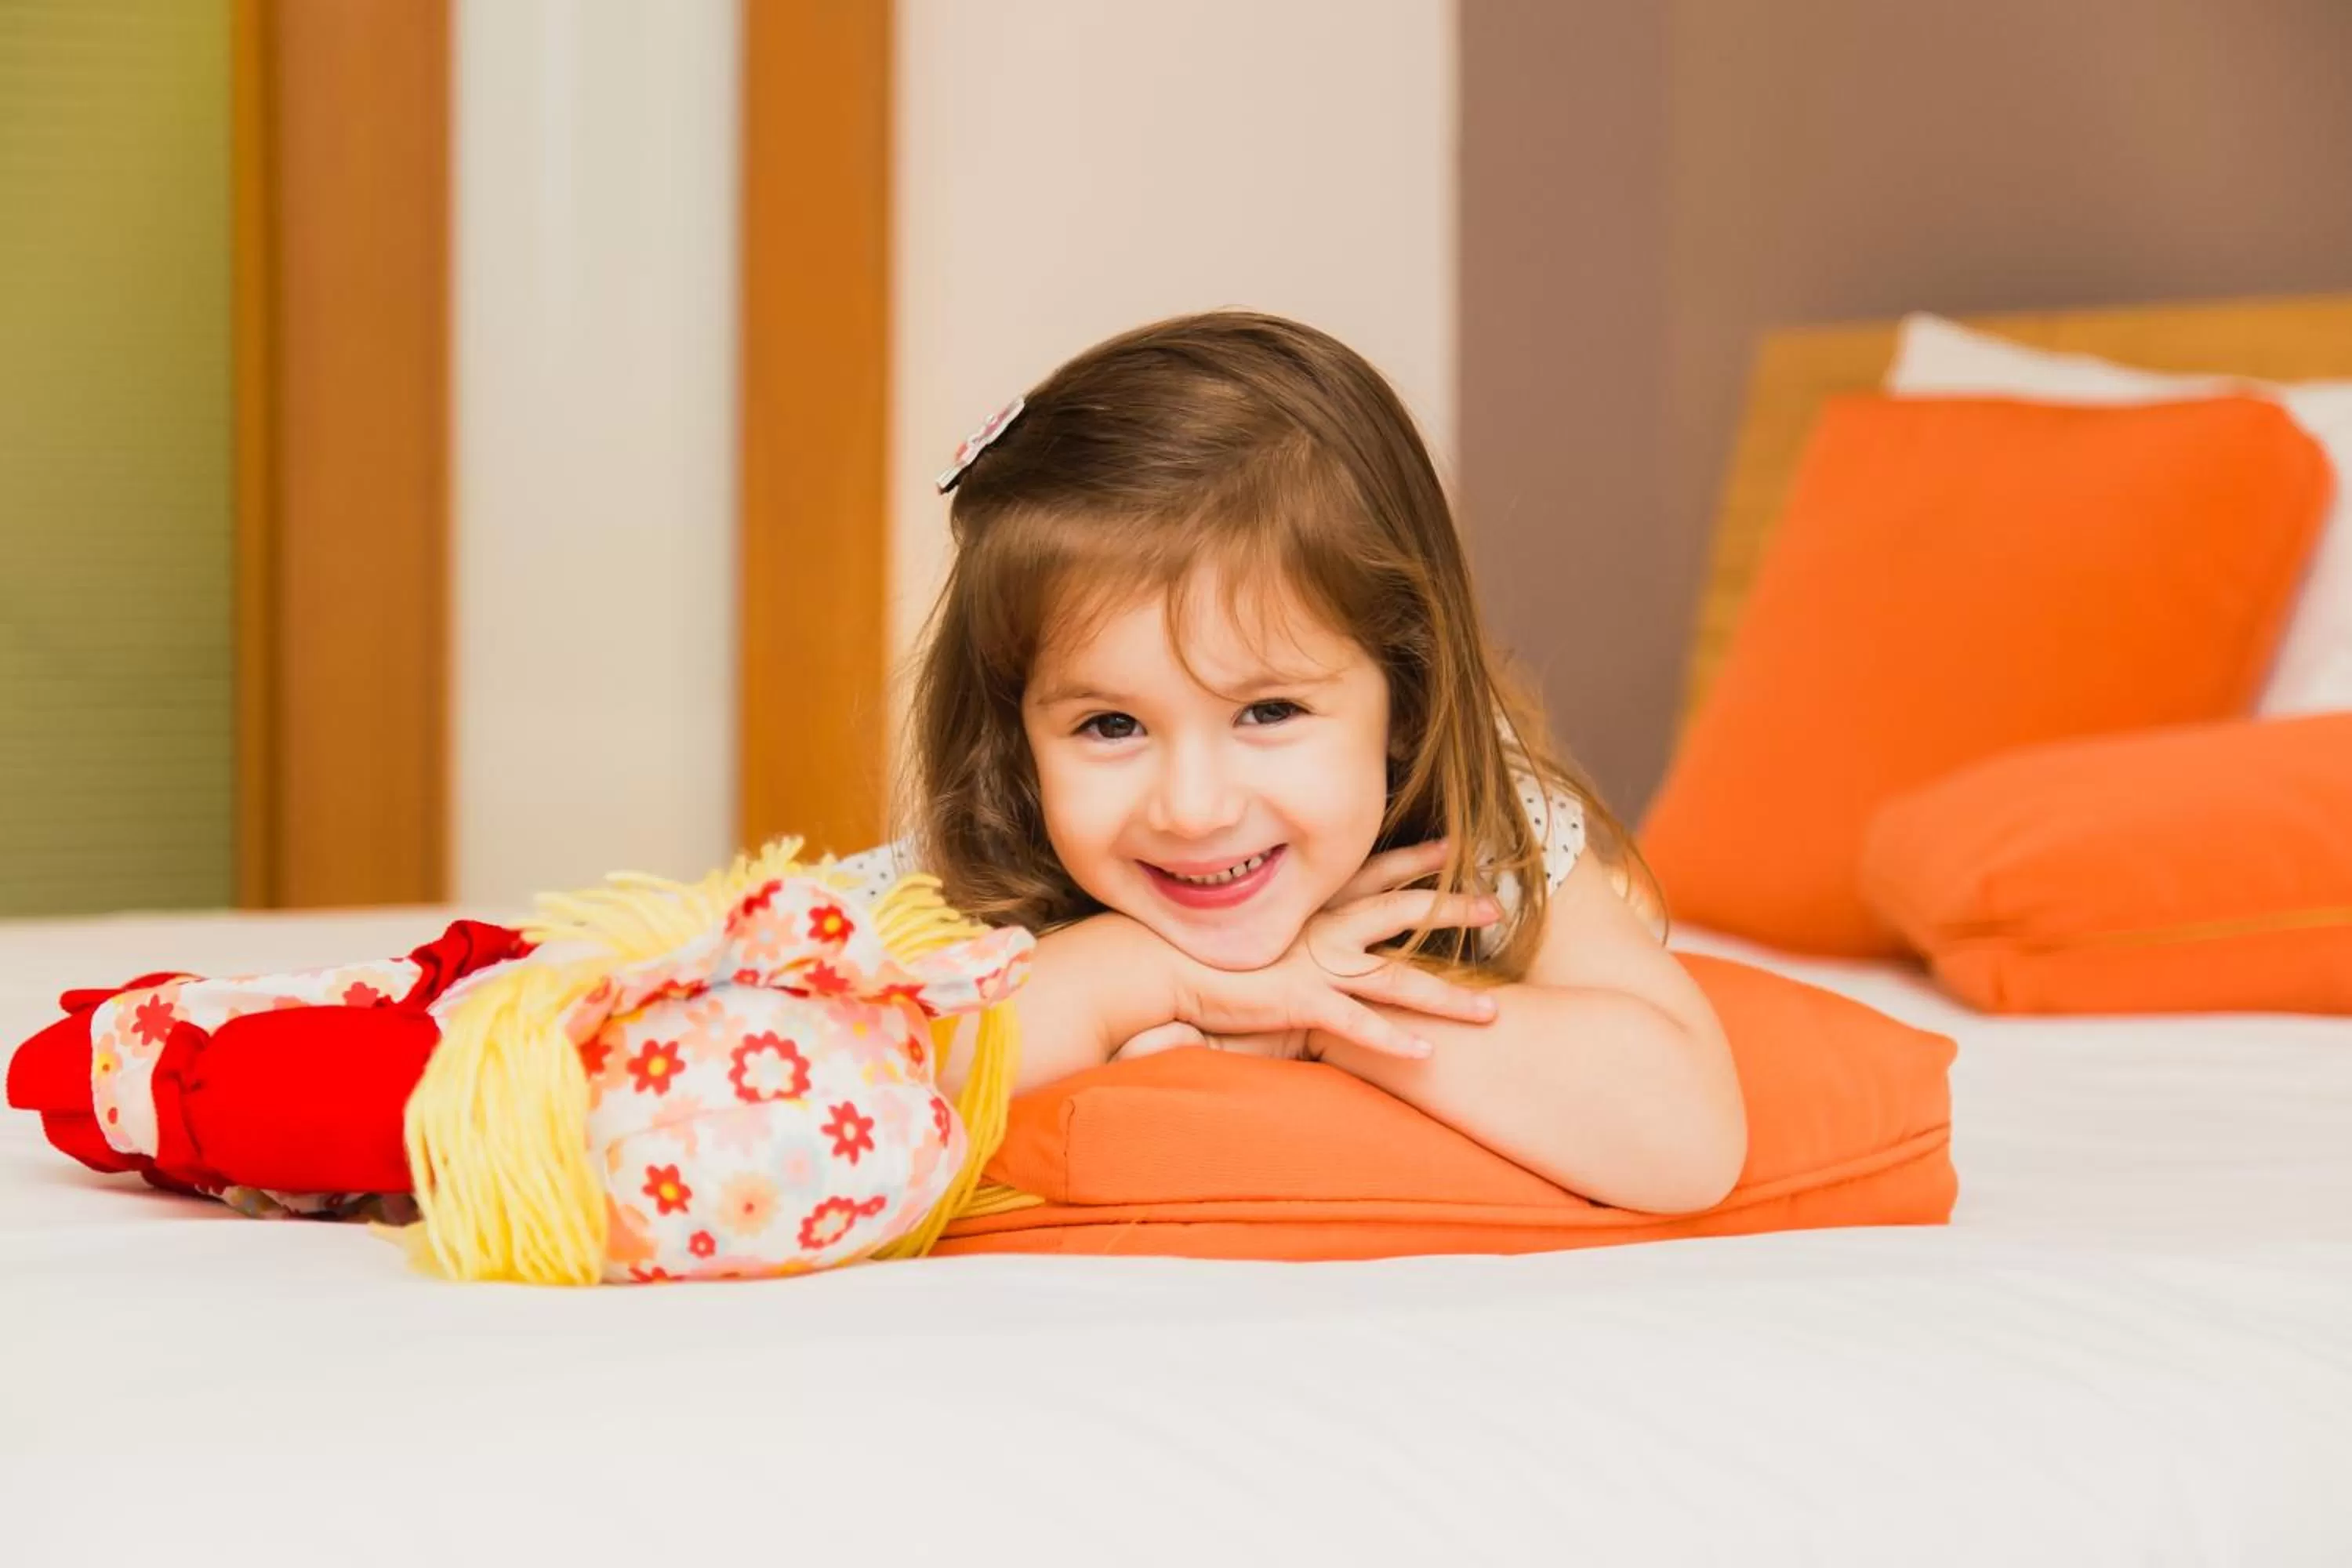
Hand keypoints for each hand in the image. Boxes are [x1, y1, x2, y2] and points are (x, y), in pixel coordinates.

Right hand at [1151, 839, 1499, 1061]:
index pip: (1369, 873)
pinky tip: (1427, 1056)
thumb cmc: (1190, 947)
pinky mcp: (1300, 1003)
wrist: (1152, 961)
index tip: (1450, 845)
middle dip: (1450, 908)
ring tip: (1490, 1010)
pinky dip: (1392, 1042)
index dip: (1412, 860)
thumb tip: (1288, 934)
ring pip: (1396, 979)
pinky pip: (1357, 1026)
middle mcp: (1319, 928)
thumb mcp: (1246, 931)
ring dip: (1445, 995)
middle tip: (1495, 904)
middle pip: (1399, 912)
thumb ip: (1274, 932)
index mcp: (1307, 905)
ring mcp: (1314, 966)